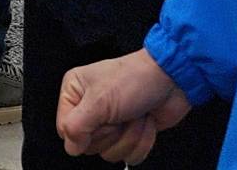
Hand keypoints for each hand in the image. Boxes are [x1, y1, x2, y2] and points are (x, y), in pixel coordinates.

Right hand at [57, 49, 191, 162]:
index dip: (84, 132)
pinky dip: (142, 141)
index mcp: (74, 92)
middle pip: (89, 145)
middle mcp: (90, 109)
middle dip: (112, 133)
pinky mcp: (129, 134)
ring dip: (130, 136)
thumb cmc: (134, 80)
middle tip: (120, 112)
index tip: (100, 119)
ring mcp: (110, 123)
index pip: (65, 130)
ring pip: (110, 153)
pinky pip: (129, 155)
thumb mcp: (99, 101)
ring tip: (135, 115)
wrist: (171, 80)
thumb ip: (76, 127)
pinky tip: (145, 122)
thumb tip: (71, 148)